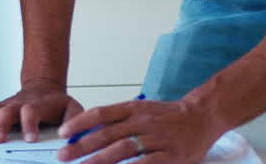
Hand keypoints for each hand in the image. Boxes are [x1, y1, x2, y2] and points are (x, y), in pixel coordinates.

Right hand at [0, 79, 83, 143]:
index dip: (29, 124)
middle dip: (0, 125)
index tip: (29, 139)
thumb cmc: (56, 102)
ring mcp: (7, 105)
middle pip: (6, 111)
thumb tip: (71, 134)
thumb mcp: (72, 107)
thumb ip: (74, 119)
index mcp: (37, 105)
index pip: (31, 111)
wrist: (43, 86)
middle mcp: (19, 104)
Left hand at [56, 98, 219, 163]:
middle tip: (62, 156)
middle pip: (106, 134)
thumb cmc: (167, 116)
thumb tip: (89, 131)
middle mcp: (142, 121)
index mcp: (133, 108)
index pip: (100, 113)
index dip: (79, 123)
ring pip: (122, 149)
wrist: (203, 116)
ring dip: (99, 160)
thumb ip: (119, 119)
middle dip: (81, 146)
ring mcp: (156, 139)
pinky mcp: (170, 156)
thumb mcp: (141, 110)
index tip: (62, 134)